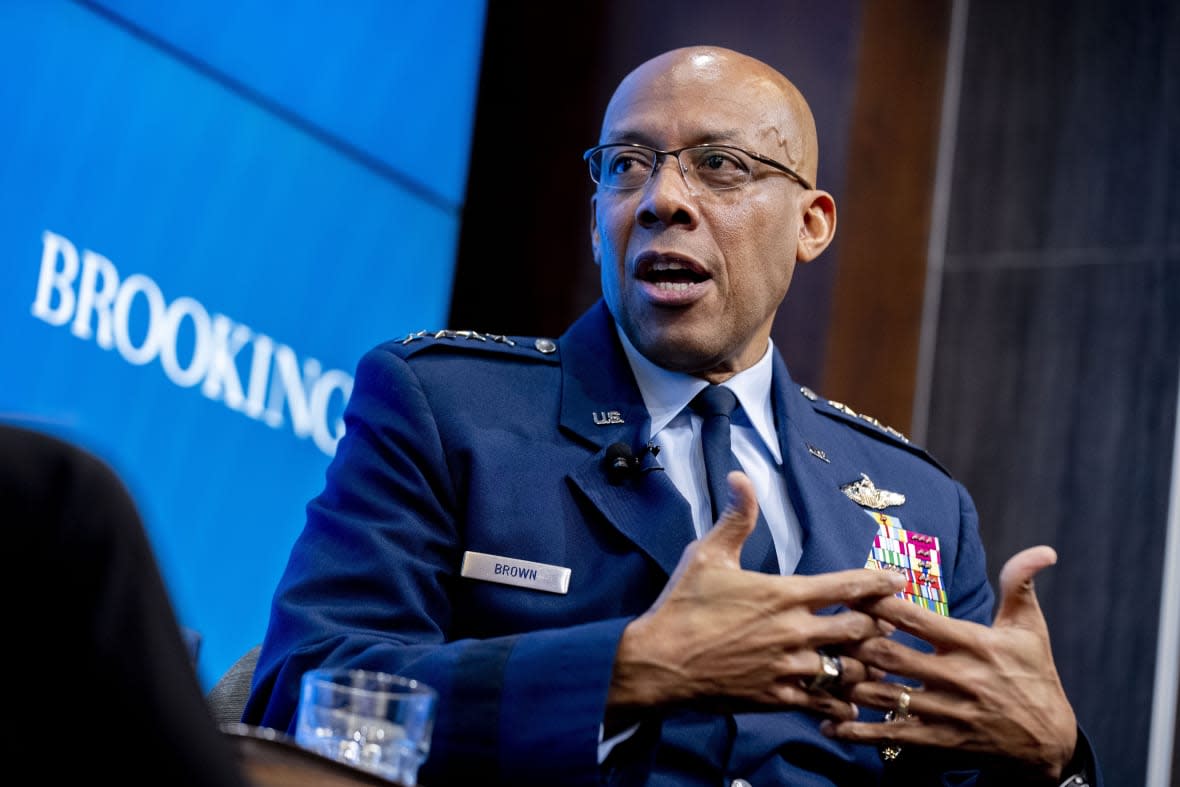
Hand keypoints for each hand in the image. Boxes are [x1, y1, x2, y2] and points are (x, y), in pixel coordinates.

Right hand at [607, 471, 905, 724]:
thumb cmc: (682, 605)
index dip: (878, 582)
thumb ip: (735, 518)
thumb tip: (740, 477)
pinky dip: (841, 706)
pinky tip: (848, 706)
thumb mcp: (707, 554)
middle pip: (858, 629)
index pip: (846, 585)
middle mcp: (795, 632)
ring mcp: (789, 668)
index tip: (897, 580)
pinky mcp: (777, 698)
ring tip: (873, 664)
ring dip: (863, 666)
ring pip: (848, 671)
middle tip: (886, 625)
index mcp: (784, 594)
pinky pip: (823, 706)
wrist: (659, 661)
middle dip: (875, 626)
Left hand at [826, 546, 1077, 780]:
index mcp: (972, 644)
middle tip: (822, 629)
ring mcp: (944, 713)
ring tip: (816, 669)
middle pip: (888, 655)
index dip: (878, 602)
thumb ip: (1021, 586)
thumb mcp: (1030, 630)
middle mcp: (955, 678)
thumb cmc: (1035, 677)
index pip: (915, 618)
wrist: (1049, 743)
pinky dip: (857, 731)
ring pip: (883, 695)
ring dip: (847, 683)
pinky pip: (890, 736)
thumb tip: (1042, 550)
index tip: (849, 589)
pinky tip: (830, 724)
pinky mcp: (939, 742)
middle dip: (852, 641)